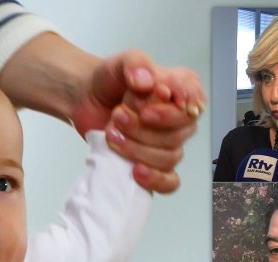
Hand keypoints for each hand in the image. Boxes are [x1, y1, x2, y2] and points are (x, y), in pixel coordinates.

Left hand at [75, 50, 202, 192]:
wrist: (86, 99)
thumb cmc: (109, 80)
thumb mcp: (121, 63)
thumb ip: (135, 65)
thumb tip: (146, 82)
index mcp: (182, 89)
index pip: (191, 108)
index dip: (168, 115)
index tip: (144, 112)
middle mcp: (181, 118)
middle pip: (176, 136)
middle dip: (142, 130)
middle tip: (116, 116)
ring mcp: (168, 144)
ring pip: (168, 158)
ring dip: (136, 149)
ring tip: (111, 133)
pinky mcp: (154, 164)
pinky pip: (168, 182)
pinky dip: (155, 180)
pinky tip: (135, 171)